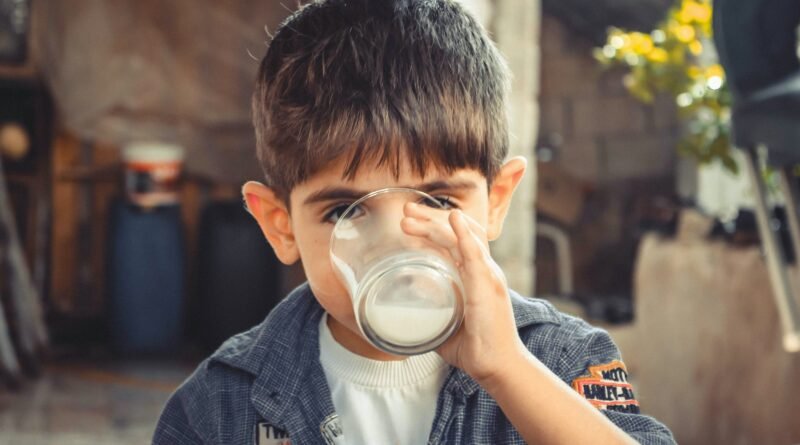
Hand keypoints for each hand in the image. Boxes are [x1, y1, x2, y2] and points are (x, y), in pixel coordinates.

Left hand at [401, 202, 527, 383]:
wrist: (498, 365)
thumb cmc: (475, 348)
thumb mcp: (445, 325)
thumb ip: (429, 315)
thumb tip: (404, 314)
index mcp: (476, 276)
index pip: (457, 241)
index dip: (435, 227)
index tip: (409, 221)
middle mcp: (484, 271)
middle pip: (459, 233)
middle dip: (430, 218)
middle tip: (405, 210)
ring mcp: (487, 276)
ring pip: (463, 237)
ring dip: (436, 223)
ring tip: (411, 216)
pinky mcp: (486, 287)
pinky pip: (475, 255)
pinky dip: (464, 235)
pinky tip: (453, 220)